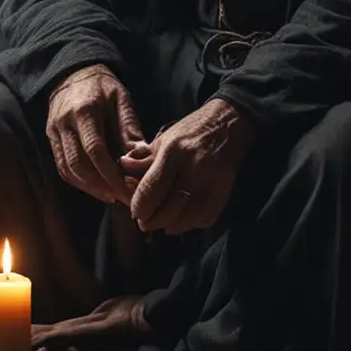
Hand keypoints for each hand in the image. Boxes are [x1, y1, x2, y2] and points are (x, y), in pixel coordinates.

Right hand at [45, 64, 147, 205]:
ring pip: (67, 169)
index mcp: (85, 111)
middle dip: (101, 186)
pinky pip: (61, 166)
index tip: (128, 191)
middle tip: (123, 197)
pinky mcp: (50, 138)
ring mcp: (54, 131)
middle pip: (78, 165)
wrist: (74, 73)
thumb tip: (140, 159)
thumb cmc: (103, 88)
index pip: (95, 150)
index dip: (111, 175)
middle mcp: (65, 123)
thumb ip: (129, 129)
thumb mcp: (122, 100)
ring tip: (112, 195)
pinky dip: (79, 181)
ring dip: (90, 187)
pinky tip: (97, 186)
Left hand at [126, 98, 258, 235]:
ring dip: (170, 225)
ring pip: (187, 219)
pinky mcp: (225, 191)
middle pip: (168, 210)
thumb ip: (143, 157)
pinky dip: (191, 223)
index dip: (139, 207)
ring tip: (161, 222)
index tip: (135, 211)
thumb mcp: (164, 138)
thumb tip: (122, 166)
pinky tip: (182, 219)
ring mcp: (212, 182)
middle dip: (152, 221)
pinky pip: (205, 218)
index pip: (151, 189)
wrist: (228, 125)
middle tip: (144, 221)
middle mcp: (194, 168)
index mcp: (175, 152)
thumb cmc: (191, 131)